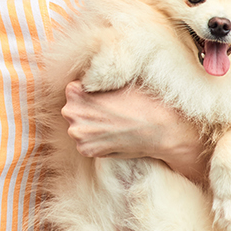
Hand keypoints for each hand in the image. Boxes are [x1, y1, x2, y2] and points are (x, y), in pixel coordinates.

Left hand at [61, 80, 207, 183]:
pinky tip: (113, 135)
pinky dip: (96, 140)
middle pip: (74, 109)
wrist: (160, 129)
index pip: (74, 90)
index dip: (90, 93)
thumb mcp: (118, 81)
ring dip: (91, 126)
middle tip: (110, 111)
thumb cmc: (142, 101)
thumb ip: (97, 81)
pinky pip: (85, 142)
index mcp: (75, 92)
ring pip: (79, 126)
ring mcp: (77, 133)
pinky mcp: (85, 150)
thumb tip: (90, 80)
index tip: (104, 97)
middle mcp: (70, 113)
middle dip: (87, 110)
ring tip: (113, 123)